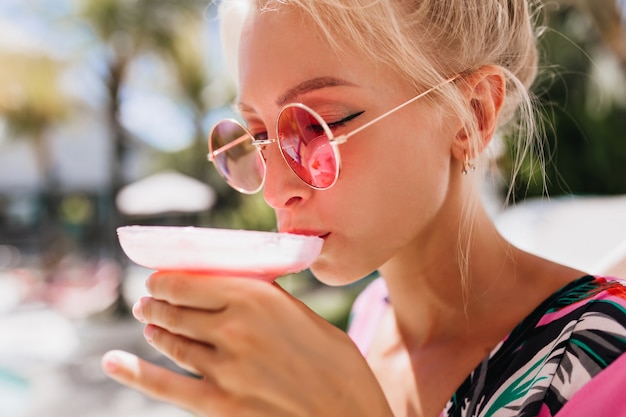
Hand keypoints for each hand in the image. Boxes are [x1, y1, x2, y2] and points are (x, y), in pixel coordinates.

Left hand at [101, 271, 392, 416]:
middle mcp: (233, 328)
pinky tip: (114, 362)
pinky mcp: (219, 405)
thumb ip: (264, 300)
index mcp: (255, 297)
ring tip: (150, 325)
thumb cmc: (337, 363)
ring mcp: (223, 369)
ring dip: (155, 331)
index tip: (159, 280)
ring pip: (171, 343)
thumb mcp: (303, 315)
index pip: (186, 282)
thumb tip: (233, 287)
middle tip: (149, 302)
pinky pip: (165, 385)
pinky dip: (134, 373)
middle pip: (174, 311)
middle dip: (156, 304)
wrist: (349, 415)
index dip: (164, 280)